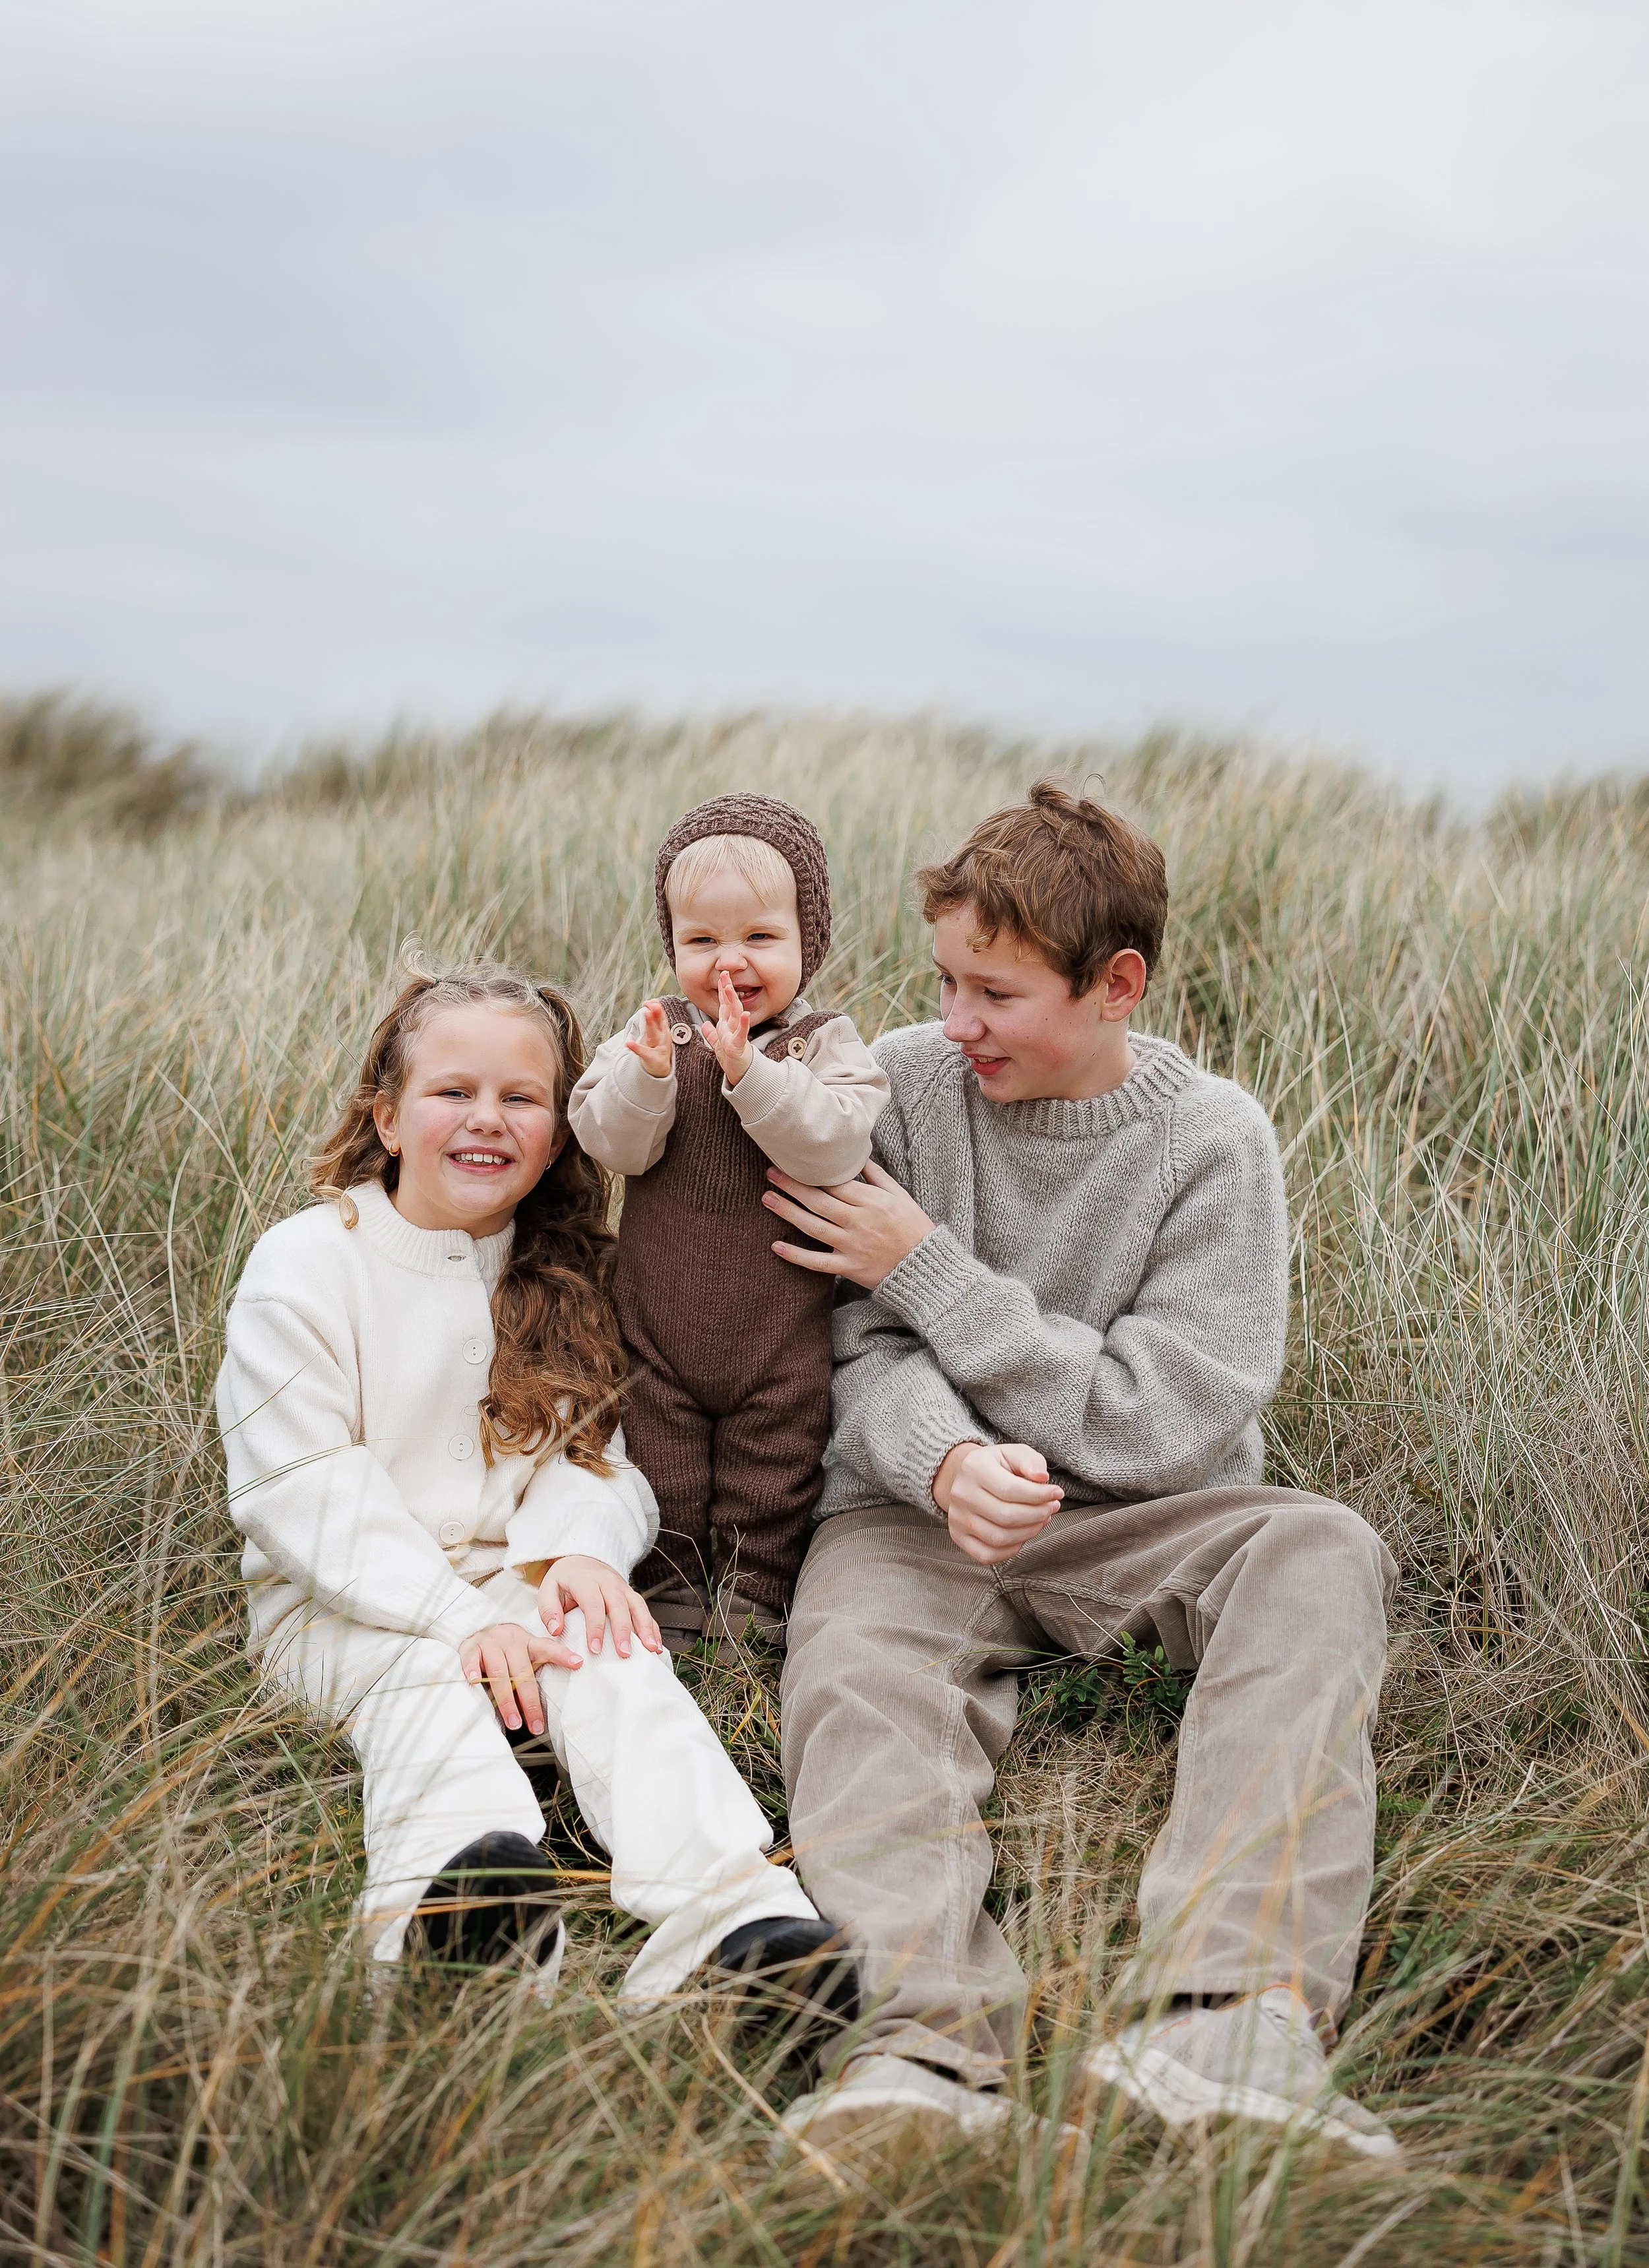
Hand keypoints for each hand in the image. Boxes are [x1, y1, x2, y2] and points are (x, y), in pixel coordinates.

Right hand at [459, 1620, 580, 1733]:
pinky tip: (473, 1682)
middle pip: (522, 1673)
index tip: (578, 1663)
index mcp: (527, 1642)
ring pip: (499, 1672)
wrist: (477, 1629)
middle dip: (530, 1702)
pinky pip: (471, 1660)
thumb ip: (536, 1669)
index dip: (563, 1655)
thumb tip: (553, 1695)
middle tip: (536, 1725)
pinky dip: (472, 1670)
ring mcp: (490, 1643)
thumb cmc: (505, 1649)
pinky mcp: (471, 1648)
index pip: (547, 1648)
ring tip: (513, 1721)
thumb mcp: (524, 1653)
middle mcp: (510, 1640)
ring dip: (506, 1699)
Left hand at [538, 1555, 662, 1658]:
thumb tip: (556, 1630)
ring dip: (645, 1628)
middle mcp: (608, 1582)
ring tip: (650, 1649)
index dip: (595, 1628)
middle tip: (624, 1653)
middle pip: (619, 1606)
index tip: (595, 1649)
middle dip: (623, 1631)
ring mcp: (622, 1587)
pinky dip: (652, 1626)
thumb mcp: (548, 1588)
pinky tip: (655, 1643)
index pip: (593, 1604)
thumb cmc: (566, 1578)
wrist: (582, 1559)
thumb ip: (549, 1609)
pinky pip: (644, 1610)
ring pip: (638, 1606)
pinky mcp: (631, 1594)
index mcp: (586, 1581)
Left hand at [625, 999, 675, 1078]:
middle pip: (657, 1026)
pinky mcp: (650, 1057)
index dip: (658, 1010)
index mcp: (662, 1031)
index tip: (653, 1002)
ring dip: (650, 1026)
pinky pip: (643, 1052)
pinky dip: (636, 1048)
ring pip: (653, 1036)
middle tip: (650, 1008)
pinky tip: (628, 1044)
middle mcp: (660, 1038)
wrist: (660, 1067)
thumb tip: (655, 1001)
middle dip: (654, 1017)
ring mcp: (656, 1048)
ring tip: (646, 1016)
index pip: (661, 1019)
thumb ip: (658, 1016)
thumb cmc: (658, 1047)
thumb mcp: (659, 1032)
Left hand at [700, 969, 753, 1085]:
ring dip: (733, 1001)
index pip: (724, 1004)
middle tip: (725, 974)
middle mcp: (732, 1027)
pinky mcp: (739, 1045)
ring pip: (735, 1014)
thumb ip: (711, 1034)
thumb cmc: (731, 1058)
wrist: (741, 1074)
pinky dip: (743, 1023)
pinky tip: (745, 1014)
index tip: (722, 976)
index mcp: (727, 1025)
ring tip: (730, 988)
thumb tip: (704, 1025)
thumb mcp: (718, 1044)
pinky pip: (741, 1033)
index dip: (722, 990)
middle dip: (727, 989)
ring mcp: (737, 1034)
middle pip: (730, 1004)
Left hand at [763, 1161, 934, 1289]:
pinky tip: (776, 1246)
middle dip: (793, 1186)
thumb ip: (877, 1176)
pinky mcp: (849, 1268)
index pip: (836, 1183)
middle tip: (771, 1173)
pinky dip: (797, 1256)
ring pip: (814, 1227)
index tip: (794, 1161)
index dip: (813, 1172)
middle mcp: (859, 1222)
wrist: (926, 1267)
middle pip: (819, 1201)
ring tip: (767, 1198)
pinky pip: (818, 1262)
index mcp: (872, 1201)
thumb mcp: (900, 1196)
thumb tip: (857, 1155)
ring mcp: (852, 1246)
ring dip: (788, 1212)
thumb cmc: (914, 1228)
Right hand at [932, 1442, 1062, 1565]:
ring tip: (1040, 1520)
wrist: (969, 1477)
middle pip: (1006, 1516)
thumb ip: (1031, 1461)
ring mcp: (957, 1518)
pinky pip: (987, 1555)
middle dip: (1038, 1515)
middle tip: (1051, 1508)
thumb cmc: (997, 1466)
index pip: (1011, 1489)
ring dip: (1029, 1533)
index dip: (1040, 1495)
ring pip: (999, 1538)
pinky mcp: (958, 1536)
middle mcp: (961, 1493)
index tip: (1057, 1494)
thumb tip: (1042, 1478)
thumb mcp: (1014, 1453)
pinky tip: (1022, 1536)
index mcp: (974, 1467)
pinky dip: (1010, 1550)